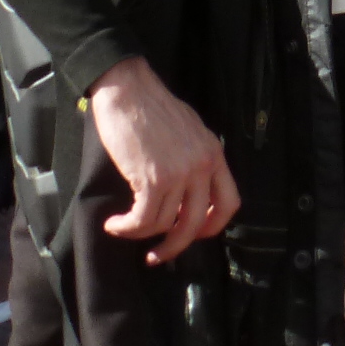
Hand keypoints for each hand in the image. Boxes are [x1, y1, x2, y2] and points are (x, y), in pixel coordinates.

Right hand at [88, 57, 239, 263]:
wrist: (128, 90)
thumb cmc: (152, 108)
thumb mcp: (189, 132)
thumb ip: (195, 159)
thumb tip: (188, 193)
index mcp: (214, 154)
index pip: (229, 202)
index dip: (213, 227)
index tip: (193, 236)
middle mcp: (203, 166)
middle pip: (197, 224)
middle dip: (174, 246)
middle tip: (157, 255)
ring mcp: (180, 173)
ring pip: (165, 224)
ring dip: (140, 234)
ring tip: (123, 227)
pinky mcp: (153, 179)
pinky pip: (143, 220)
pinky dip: (126, 228)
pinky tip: (114, 224)